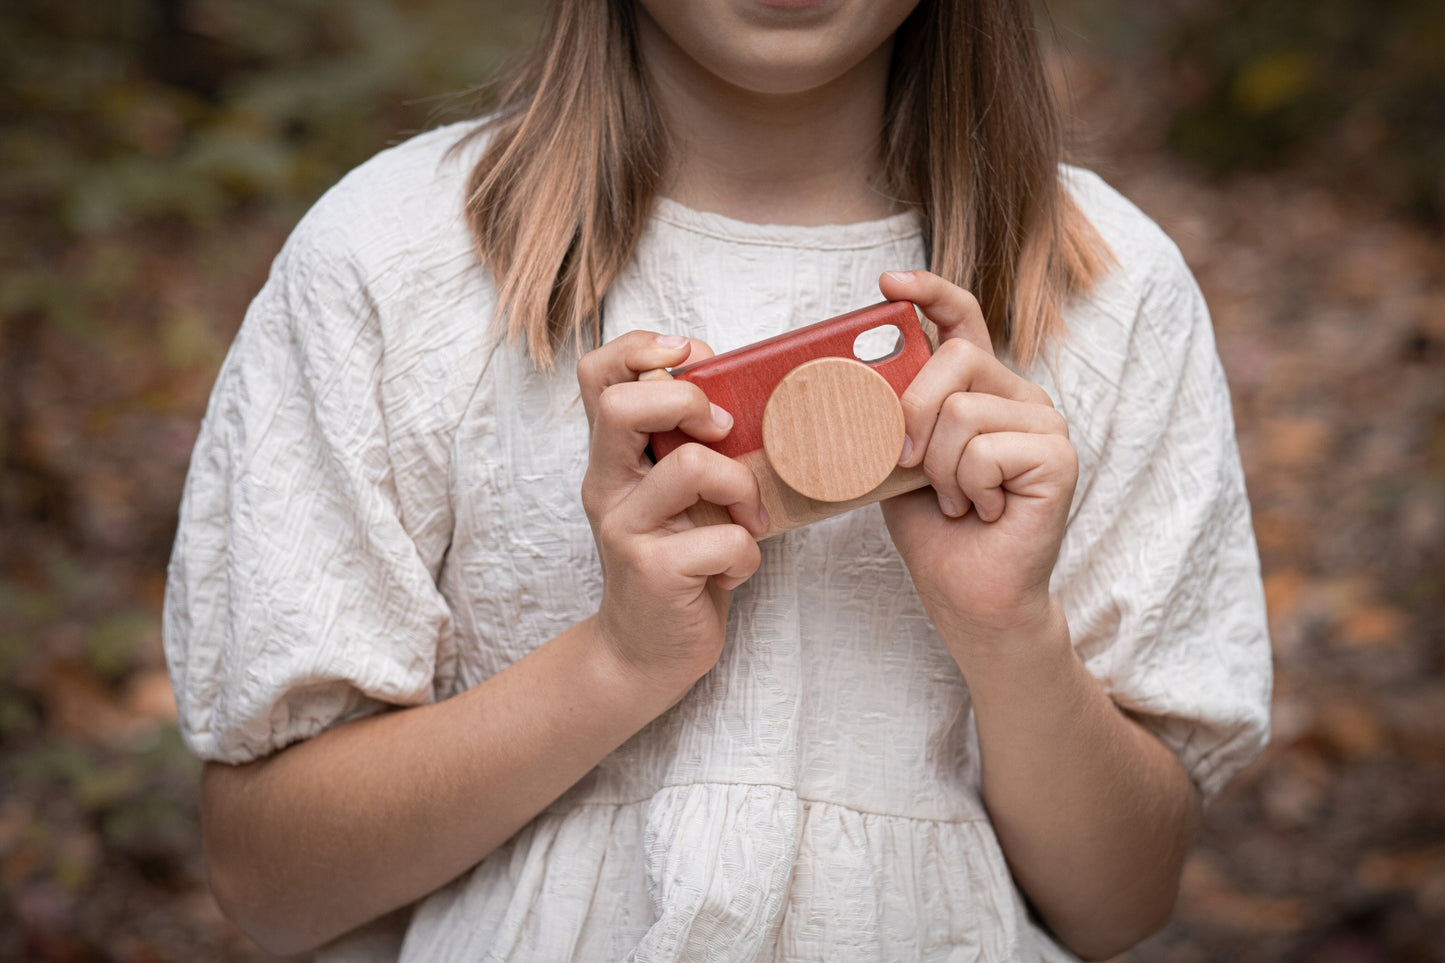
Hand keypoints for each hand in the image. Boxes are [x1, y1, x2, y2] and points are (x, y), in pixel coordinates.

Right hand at [577, 331, 768, 699]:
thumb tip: (733, 382)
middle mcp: (607, 485)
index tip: (690, 357)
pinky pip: (724, 539)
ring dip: (742, 485)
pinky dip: (747, 553)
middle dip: (689, 401)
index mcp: (614, 457)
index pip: (596, 374)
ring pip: (691, 466)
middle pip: (621, 405)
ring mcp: (625, 529)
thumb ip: (688, 443)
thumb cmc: (676, 561)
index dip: (640, 348)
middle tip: (726, 432)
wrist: (645, 652)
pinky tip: (734, 570)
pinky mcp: (654, 572)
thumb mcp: (676, 493)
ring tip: (749, 517)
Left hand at [877, 271, 1077, 652]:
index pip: (964, 320)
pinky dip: (967, 489)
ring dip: (939, 469)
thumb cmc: (932, 529)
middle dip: (913, 416)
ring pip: (964, 411)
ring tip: (954, 501)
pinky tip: (984, 512)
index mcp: (983, 389)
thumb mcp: (896, 458)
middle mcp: (1020, 396)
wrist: (968, 595)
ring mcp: (1047, 424)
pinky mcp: (1059, 457)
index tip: (888, 283)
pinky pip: (986, 450)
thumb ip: (889, 414)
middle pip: (955, 360)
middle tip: (911, 468)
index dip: (930, 292)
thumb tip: (843, 376)